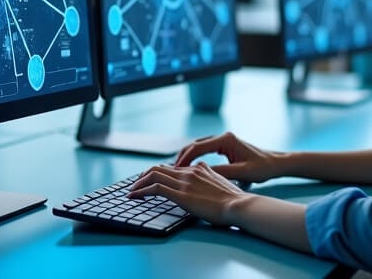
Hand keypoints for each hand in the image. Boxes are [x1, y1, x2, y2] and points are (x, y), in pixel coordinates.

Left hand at [128, 162, 246, 225]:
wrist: (239, 205)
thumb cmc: (234, 200)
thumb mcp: (222, 184)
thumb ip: (210, 179)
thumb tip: (204, 179)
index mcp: (199, 169)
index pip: (172, 167)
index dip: (158, 173)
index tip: (150, 181)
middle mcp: (189, 172)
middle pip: (159, 168)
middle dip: (144, 176)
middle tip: (136, 185)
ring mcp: (185, 182)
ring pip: (153, 175)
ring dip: (139, 183)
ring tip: (131, 191)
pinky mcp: (181, 194)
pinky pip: (155, 188)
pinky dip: (141, 191)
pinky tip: (135, 196)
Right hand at [174, 131, 282, 183]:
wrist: (276, 163)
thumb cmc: (262, 168)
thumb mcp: (242, 173)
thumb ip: (221, 173)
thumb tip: (200, 175)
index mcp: (225, 140)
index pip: (197, 147)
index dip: (184, 159)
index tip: (175, 171)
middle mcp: (222, 137)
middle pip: (194, 144)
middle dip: (181, 157)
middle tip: (171, 171)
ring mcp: (223, 140)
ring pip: (198, 146)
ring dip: (187, 157)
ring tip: (177, 171)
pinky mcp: (225, 146)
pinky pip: (204, 150)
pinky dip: (195, 157)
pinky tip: (190, 168)